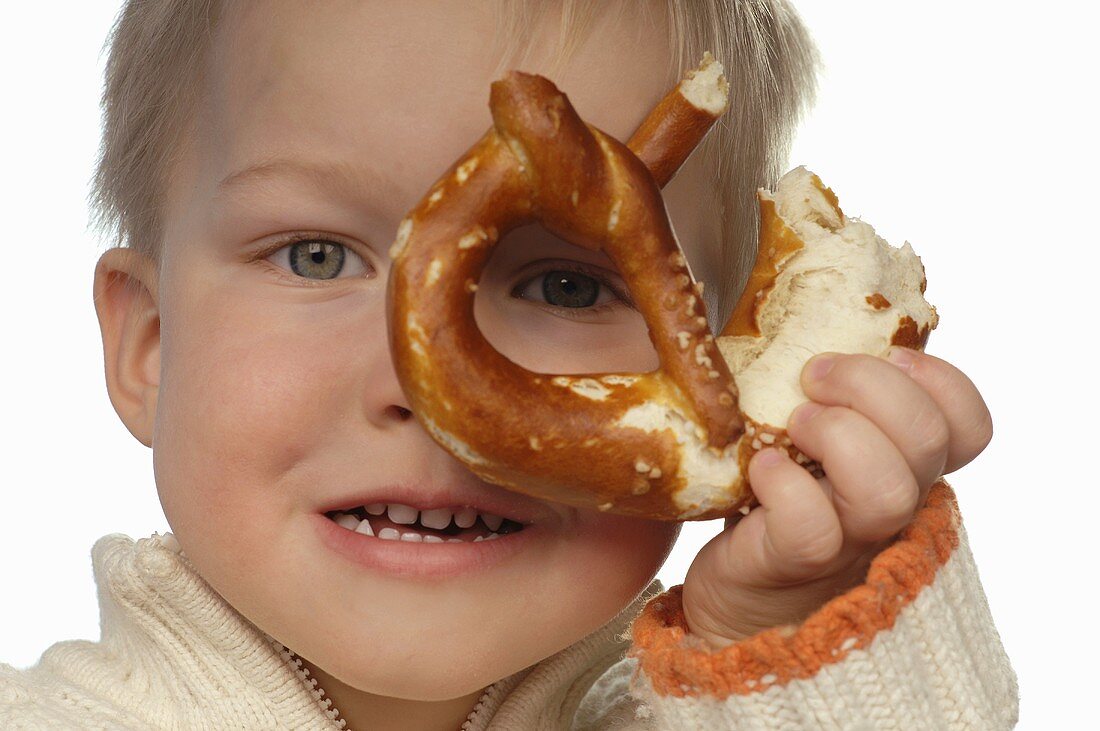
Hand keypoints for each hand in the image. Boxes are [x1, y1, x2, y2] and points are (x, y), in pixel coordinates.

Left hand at [681, 346, 992, 647]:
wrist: (740, 592)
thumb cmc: (778, 498)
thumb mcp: (816, 436)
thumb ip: (835, 392)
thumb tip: (804, 309)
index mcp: (905, 466)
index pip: (970, 426)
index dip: (942, 381)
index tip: (891, 354)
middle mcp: (892, 505)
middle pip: (929, 440)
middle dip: (872, 387)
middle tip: (813, 375)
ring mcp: (849, 539)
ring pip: (886, 489)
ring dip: (838, 434)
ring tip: (792, 424)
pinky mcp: (793, 562)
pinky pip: (811, 527)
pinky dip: (785, 485)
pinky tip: (760, 468)